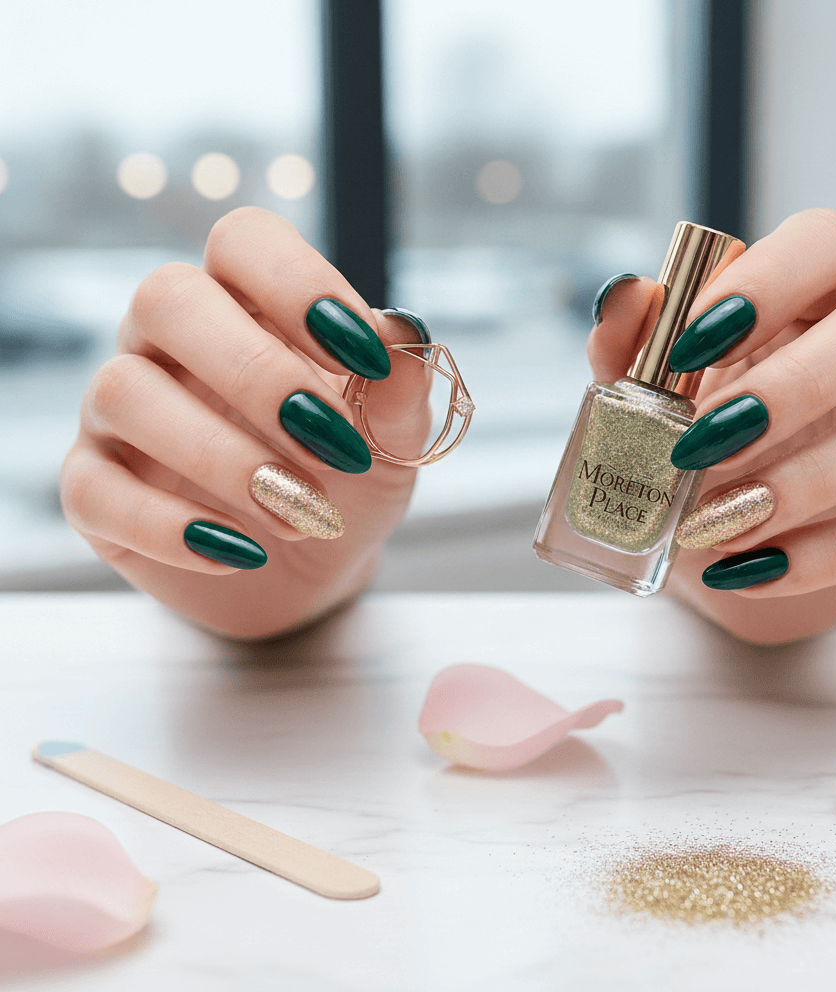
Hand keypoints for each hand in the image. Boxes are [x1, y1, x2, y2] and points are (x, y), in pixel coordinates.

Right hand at [61, 207, 430, 638]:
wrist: (315, 568)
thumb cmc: (349, 481)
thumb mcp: (393, 442)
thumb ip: (397, 391)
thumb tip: (403, 332)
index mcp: (246, 305)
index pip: (243, 241)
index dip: (300, 285)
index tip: (365, 360)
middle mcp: (168, 342)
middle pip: (166, 298)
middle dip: (258, 375)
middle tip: (335, 447)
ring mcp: (120, 412)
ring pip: (124, 392)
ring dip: (225, 459)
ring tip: (303, 514)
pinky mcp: (94, 489)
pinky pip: (94, 492)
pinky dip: (170, 527)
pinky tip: (242, 553)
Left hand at [589, 209, 835, 643]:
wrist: (713, 559)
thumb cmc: (690, 464)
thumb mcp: (646, 409)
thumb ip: (630, 353)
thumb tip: (621, 297)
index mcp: (807, 310)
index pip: (827, 244)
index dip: (768, 280)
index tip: (689, 344)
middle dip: (791, 387)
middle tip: (699, 445)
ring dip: (797, 483)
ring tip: (709, 524)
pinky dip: (817, 556)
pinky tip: (746, 569)